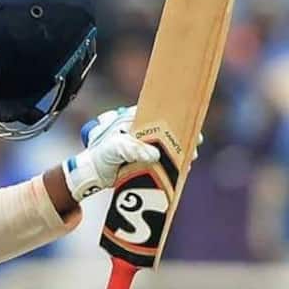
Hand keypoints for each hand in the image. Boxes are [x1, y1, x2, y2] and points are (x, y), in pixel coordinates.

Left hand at [81, 105, 203, 159]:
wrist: (93, 174)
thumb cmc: (101, 155)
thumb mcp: (114, 148)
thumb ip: (132, 149)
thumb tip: (155, 154)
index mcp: (134, 120)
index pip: (158, 115)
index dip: (175, 118)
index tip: (189, 124)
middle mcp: (142, 131)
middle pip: (167, 131)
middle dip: (182, 137)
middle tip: (194, 145)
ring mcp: (145, 146)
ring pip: (167, 146)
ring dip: (179, 152)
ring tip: (189, 159)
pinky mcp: (146, 160)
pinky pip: (164, 161)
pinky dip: (173, 164)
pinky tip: (182, 169)